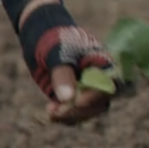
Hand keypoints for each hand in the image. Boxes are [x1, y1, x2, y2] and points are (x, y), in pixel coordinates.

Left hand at [18, 1, 120, 124]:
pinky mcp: (70, 94)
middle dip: (80, 110)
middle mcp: (97, 78)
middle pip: (99, 103)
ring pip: (87, 111)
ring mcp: (84, 88)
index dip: (96, 97)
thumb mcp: (55, 52)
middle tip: (57, 110)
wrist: (38, 31)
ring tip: (51, 112)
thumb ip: (62, 74)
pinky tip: (51, 114)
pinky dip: (64, 116)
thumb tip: (67, 98)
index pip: (110, 86)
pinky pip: (73, 111)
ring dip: (71, 116)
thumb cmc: (52, 37)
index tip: (76, 101)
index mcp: (102, 64)